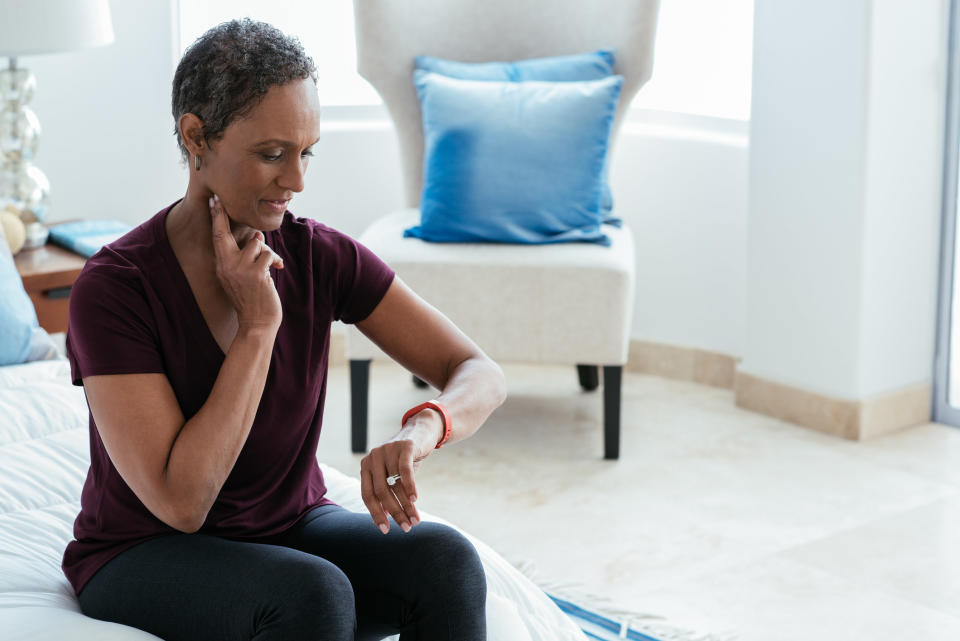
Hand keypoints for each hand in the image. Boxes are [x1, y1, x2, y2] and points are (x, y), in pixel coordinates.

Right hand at [209, 194, 283, 331]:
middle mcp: (226, 266)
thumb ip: (244, 258)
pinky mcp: (256, 274)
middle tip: (220, 201)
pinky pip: (268, 254)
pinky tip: (277, 270)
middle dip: (222, 214)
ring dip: (266, 251)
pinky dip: (275, 260)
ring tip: (269, 265)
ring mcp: (240, 270)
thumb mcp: (242, 277)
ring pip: (256, 242)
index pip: (217, 238)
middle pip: (224, 232)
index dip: (217, 218)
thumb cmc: (253, 299)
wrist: (257, 323)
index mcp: (221, 266)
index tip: (215, 200)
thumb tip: (257, 237)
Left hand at [360, 413, 439, 533]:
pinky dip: (410, 487)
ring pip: (395, 485)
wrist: (421, 432)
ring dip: (406, 505)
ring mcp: (388, 450)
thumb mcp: (393, 475)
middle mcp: (373, 457)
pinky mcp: (404, 446)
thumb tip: (383, 518)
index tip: (385, 530)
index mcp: (366, 466)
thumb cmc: (405, 459)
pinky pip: (405, 471)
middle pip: (380, 492)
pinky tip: (415, 500)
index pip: (367, 494)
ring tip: (415, 520)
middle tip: (406, 528)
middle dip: (394, 513)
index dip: (375, 513)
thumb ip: (386, 492)